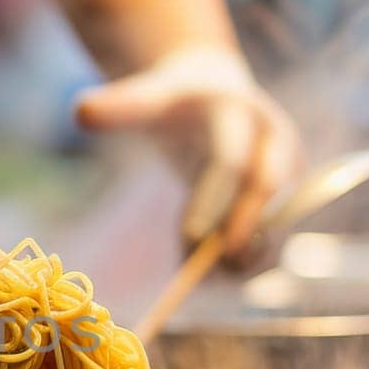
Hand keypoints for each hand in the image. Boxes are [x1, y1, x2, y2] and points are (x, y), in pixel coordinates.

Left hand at [74, 47, 301, 256]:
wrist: (218, 97)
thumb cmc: (177, 102)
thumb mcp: (150, 98)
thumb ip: (121, 107)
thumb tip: (80, 111)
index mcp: (240, 113)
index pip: (230, 161)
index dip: (212, 201)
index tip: (190, 237)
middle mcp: (275, 142)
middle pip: (267, 194)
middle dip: (243, 232)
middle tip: (211, 267)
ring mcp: (288, 173)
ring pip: (277, 225)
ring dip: (244, 256)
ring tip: (200, 272)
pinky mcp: (286, 200)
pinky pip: (271, 241)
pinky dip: (242, 263)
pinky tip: (208, 270)